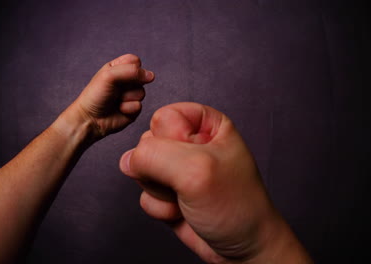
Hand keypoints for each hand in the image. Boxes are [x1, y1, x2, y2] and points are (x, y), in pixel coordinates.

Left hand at [74, 54, 153, 137]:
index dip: (130, 68)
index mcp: (119, 68)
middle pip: (141, 77)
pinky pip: (140, 106)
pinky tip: (118, 110)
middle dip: (128, 85)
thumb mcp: (109, 76)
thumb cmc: (95, 95)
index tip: (118, 75)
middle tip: (114, 89)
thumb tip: (151, 76)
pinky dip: (128, 108)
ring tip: (115, 101)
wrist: (90, 119)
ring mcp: (131, 95)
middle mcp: (127, 81)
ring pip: (141, 93)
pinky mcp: (134, 109)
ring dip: (127, 98)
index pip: (135, 61)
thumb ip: (131, 71)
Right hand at [119, 103, 311, 262]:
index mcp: (206, 124)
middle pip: (148, 143)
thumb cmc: (236, 207)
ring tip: (188, 198)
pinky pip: (144, 194)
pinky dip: (160, 208)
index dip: (172, 141)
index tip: (194, 158)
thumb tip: (128, 161)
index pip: (164, 116)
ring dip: (160, 191)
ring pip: (141, 169)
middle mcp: (189, 143)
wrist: (242, 249)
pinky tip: (182, 212)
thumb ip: (154, 155)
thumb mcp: (197, 169)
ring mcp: (176, 169)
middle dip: (162, 169)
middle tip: (189, 182)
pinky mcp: (167, 193)